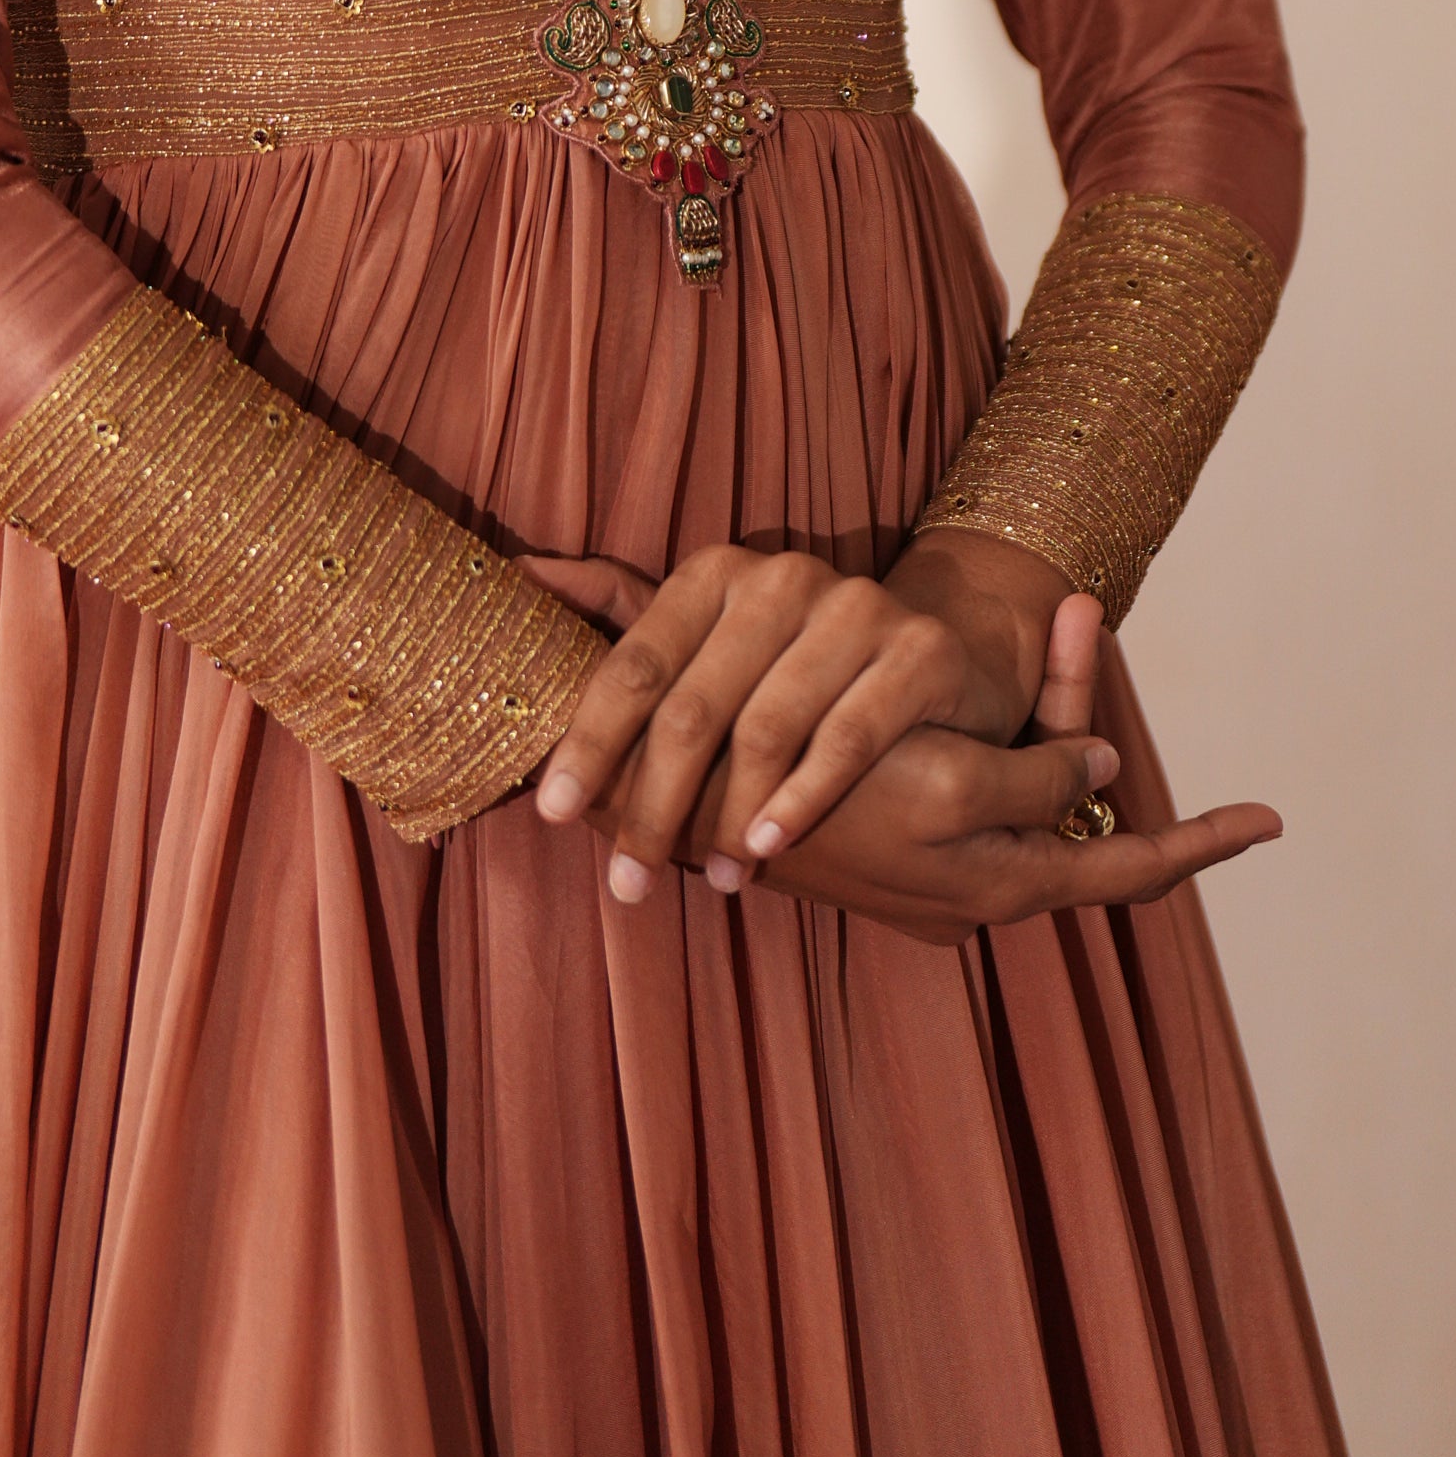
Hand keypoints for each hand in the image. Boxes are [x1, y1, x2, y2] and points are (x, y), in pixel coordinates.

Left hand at [520, 526, 1077, 898]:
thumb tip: (520, 574)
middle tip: (625, 884)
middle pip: (694, 708)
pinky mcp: (918, 650)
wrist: (935, 656)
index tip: (552, 812)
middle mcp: (781, 577)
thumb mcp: (709, 636)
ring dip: (729, 818)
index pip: (636, 664)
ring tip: (710, 881)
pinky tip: (768, 847)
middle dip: (652, 805)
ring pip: (767, 729)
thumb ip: (619, 609)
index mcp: (716, 573)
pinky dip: (802, 800)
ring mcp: (856, 608)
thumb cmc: (793, 666)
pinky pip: (848, 737)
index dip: (589, 740)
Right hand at [736, 592, 1280, 946]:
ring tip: (1056, 608)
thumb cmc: (834, 800)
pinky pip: (979, 761)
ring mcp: (945, 854)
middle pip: (1069, 795)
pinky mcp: (906, 819)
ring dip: (1041, 691)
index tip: (1275, 819)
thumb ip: (1038, 781)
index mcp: (1006, 886)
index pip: (1129, 871)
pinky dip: (997, 709)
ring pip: (1022, 767)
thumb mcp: (954, 787)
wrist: (709, 802)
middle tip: (1079, 610)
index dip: (1204, 846)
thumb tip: (1105, 779)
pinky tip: (998, 646)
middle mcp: (984, 879)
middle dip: (1077, 701)